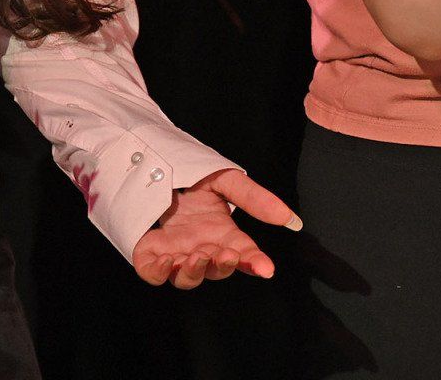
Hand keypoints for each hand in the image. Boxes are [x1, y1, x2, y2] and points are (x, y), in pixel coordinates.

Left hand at [131, 168, 300, 288]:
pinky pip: (152, 272)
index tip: (267, 268)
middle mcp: (202, 247)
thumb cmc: (194, 173)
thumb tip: (291, 218)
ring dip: (193, 273)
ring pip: (186, 278)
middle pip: (216, 270)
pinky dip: (157, 273)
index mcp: (223, 234)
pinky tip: (165, 261)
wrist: (156, 162)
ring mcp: (176, 251)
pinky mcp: (150, 251)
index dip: (256, 263)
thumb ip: (255, 198)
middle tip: (225, 254)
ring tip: (196, 257)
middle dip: (222, 267)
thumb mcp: (227, 180)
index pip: (245, 255)